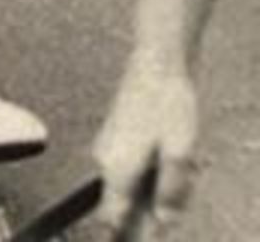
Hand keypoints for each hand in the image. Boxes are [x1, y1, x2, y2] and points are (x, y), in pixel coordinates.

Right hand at [94, 55, 199, 236]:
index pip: (111, 218)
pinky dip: (150, 170)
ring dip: (152, 187)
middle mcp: (106, 160)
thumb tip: (164, 221)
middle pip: (123, 204)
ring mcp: (108, 146)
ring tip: (180, 160)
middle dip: (148, 208)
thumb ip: (171, 192)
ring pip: (129, 184)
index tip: (137, 237)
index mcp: (117, 168)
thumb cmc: (169, 103)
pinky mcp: (115, 136)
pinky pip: (131, 167)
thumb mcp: (180, 154)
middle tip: (176, 188)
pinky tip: (169, 149)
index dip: (124, 236)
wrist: (157, 62)